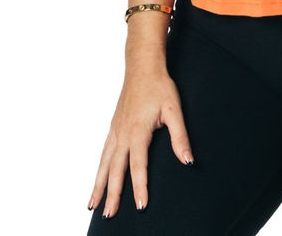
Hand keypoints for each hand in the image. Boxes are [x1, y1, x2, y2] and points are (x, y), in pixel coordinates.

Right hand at [87, 65, 193, 217]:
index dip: (140, 187)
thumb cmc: (159, 86)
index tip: (141, 206)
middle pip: (116, 170)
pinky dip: (99, 169)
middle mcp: (122, 133)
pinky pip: (103, 153)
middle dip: (112, 194)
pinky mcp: (114, 127)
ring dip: (99, 185)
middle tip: (109, 215)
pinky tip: (98, 178)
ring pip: (104, 163)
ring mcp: (115, 130)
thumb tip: (188, 160)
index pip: (138, 166)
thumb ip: (180, 137)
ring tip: (93, 205)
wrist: (142, 67)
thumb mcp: (174, 109)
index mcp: (137, 131)